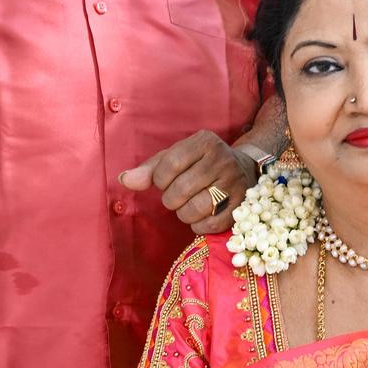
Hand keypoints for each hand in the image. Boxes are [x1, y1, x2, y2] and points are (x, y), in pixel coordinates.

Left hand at [120, 132, 260, 234]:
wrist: (243, 168)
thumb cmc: (200, 164)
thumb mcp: (176, 158)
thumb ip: (149, 170)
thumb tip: (124, 180)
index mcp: (205, 141)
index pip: (170, 164)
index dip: (160, 179)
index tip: (164, 181)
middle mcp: (223, 159)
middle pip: (180, 190)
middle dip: (171, 199)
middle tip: (178, 196)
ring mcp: (235, 183)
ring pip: (194, 209)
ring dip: (184, 213)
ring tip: (189, 205)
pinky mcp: (242, 206)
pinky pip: (209, 225)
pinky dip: (198, 225)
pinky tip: (201, 215)